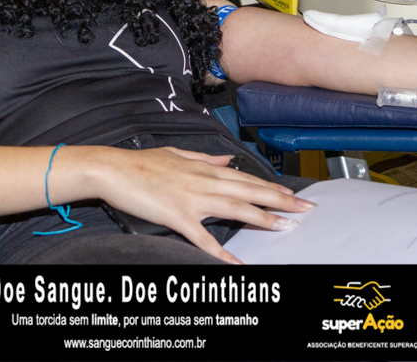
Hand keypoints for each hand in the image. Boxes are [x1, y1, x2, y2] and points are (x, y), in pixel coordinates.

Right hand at [92, 146, 314, 262]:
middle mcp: (204, 181)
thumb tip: (226, 159)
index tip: (291, 194)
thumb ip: (205, 158)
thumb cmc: (141, 163)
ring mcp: (192, 199)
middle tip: (304, 209)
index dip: (271, 187)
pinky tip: (237, 262)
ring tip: (284, 226)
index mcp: (204, 168)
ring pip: (236, 209)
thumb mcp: (177, 154)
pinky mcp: (178, 216)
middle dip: (280, 201)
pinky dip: (222, 252)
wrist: (113, 169)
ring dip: (263, 218)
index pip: (246, 178)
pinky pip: (204, 238)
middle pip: (250, 191)